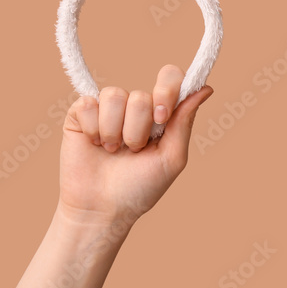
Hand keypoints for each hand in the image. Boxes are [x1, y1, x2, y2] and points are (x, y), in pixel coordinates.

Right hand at [13, 67, 211, 287]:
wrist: (101, 210)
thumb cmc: (139, 188)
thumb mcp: (171, 159)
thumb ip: (184, 122)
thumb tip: (206, 88)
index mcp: (160, 114)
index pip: (170, 77)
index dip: (167, 90)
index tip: (162, 116)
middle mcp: (135, 107)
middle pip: (140, 96)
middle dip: (137, 130)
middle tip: (133, 150)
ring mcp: (107, 109)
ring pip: (114, 96)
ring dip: (114, 132)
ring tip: (112, 151)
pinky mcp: (81, 113)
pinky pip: (89, 103)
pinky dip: (94, 129)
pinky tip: (95, 144)